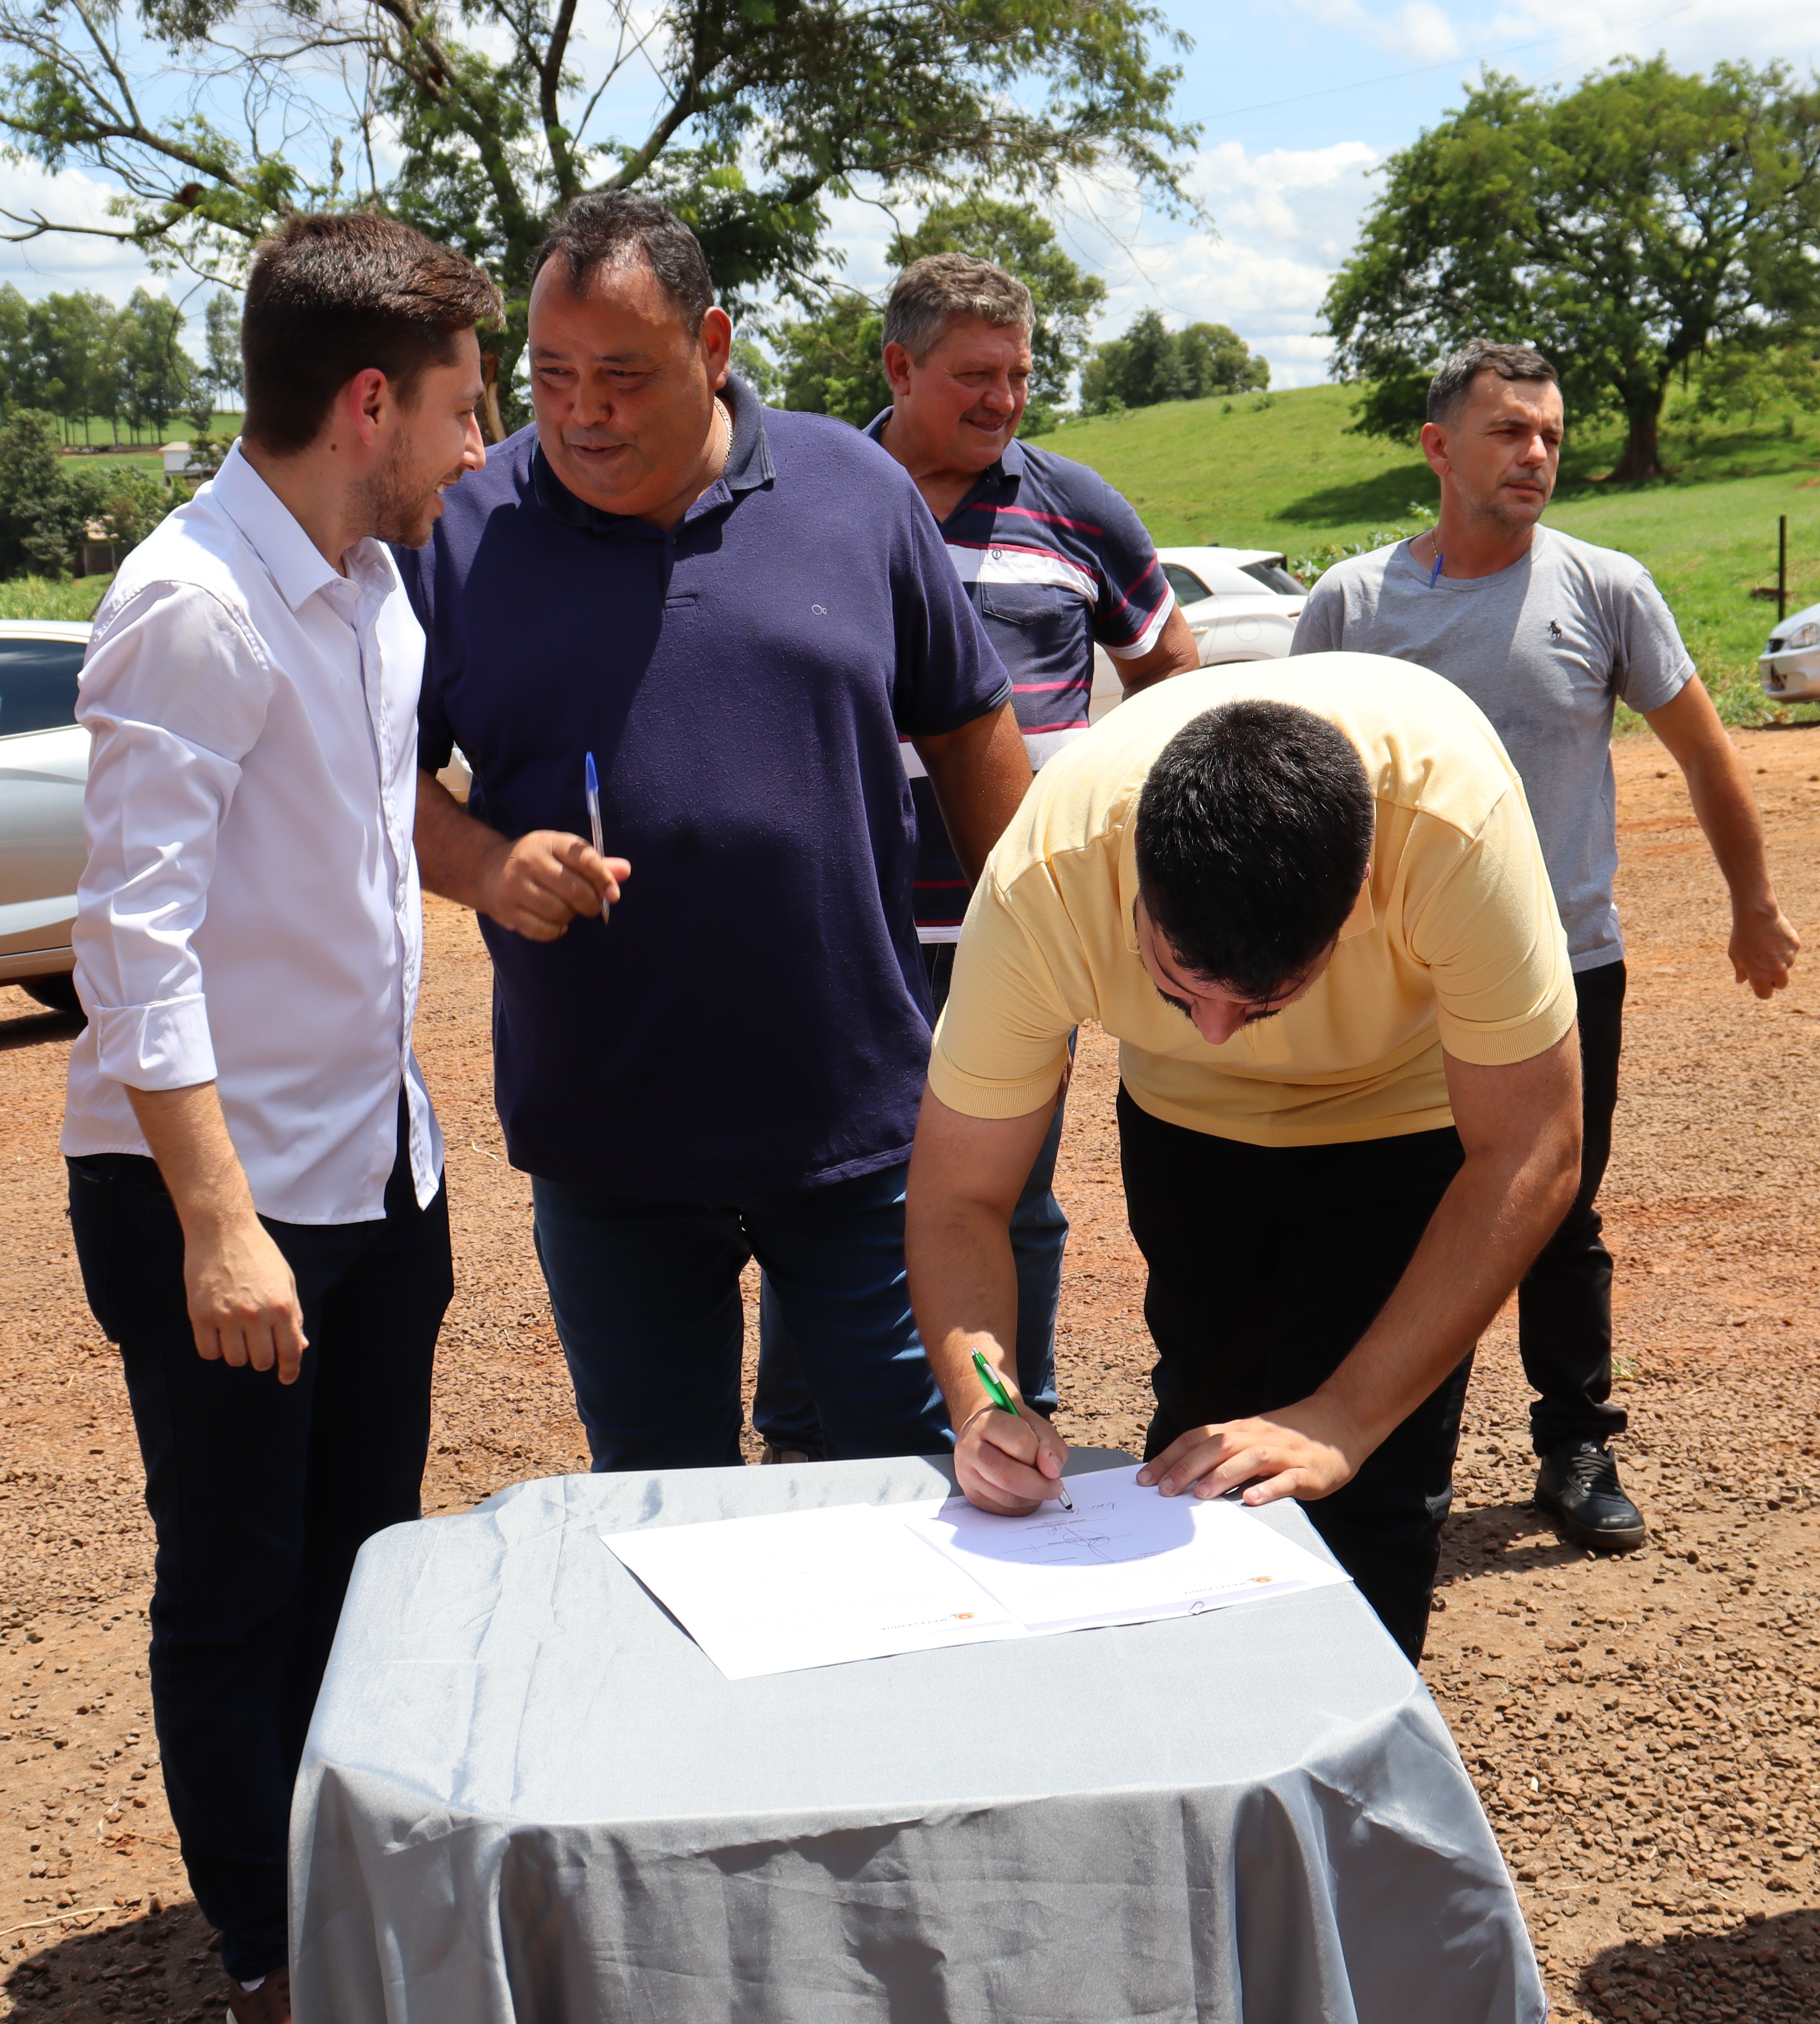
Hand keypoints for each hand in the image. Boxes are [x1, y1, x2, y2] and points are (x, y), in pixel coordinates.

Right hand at [185, 1212, 307, 1382]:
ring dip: (238, 1353)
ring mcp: (226, 1316)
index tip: (286, 1377)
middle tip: (259, 1344)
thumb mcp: (286, 1281)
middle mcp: (255, 1315)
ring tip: (237, 1332)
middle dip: (262, 1358)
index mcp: (282, 1306)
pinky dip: (215, 1349)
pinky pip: (208, 1351)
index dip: (290, 1370)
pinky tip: (218, 1334)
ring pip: (234, 1359)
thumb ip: (294, 1316)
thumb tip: (300, 1347)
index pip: (289, 1352)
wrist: (223, 1231)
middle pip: (260, 1361)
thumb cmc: (260, 1254)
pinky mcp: (199, 1314)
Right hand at [478, 830, 629, 941]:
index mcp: (549, 842)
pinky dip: (556, 931)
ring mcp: (516, 886)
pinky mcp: (507, 910)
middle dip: (591, 904)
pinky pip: (544, 930)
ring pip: (560, 912)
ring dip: (571, 917)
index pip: (586, 860)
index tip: (613, 895)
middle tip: (591, 907)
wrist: (486, 870)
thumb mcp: (561, 853)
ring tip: (567, 910)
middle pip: (575, 891)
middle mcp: (530, 862)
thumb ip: (594, 863)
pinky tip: (555, 923)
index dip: (605, 880)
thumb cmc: (536, 861)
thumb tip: (626, 870)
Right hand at [955, 1402, 1072, 1515]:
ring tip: (1039, 1486)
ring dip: (1032, 1498)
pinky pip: (1003, 1510)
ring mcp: (966, 1474)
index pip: (1021, 1444)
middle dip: (1040, 1487)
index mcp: (987, 1423)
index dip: (1043, 1458)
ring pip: (1007, 1498)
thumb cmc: (1011, 1427)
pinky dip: (1022, 1506)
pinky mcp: (971, 1494)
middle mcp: (970, 1448)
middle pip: (1009, 1477)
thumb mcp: (1036, 1424)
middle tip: (1055, 1487)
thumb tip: (1051, 1471)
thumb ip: (1050, 1443)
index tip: (1053, 1467)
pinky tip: (1025, 1493)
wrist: (982, 1430)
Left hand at [1136, 1401, 1361, 1507]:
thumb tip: (1186, 1481)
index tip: (1145, 1478)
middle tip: (1164, 1491)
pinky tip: (1252, 1499)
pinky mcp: (1307, 1470)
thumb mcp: (1252, 1441)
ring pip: (1249, 1459)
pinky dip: (1268, 1488)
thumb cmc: (1290, 1438)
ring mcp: (1283, 1452)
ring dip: (1223, 1475)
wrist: (1340, 1422)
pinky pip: (1286, 1479)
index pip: (1197, 1438)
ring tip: (1201, 1494)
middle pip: (1217, 1446)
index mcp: (1239, 1431)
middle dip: (1187, 1467)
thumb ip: (1224, 1458)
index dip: (1170, 1456)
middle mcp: (1257, 1437)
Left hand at [1731, 899, 1798, 998]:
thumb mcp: (1735, 955)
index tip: (1759, 983)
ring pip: (1787, 966)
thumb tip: (1741, 981)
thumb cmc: (1742, 936)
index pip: (1765, 995)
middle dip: (1774, 979)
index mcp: (1761, 978)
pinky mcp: (1795, 946)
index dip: (1762, 990)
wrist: (1756, 915)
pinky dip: (1784, 947)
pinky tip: (1774, 936)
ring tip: (1766, 945)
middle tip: (1765, 966)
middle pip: (1780, 984)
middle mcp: (1777, 971)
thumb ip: (1741, 970)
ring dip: (1779, 960)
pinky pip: (1791, 951)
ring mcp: (1789, 959)